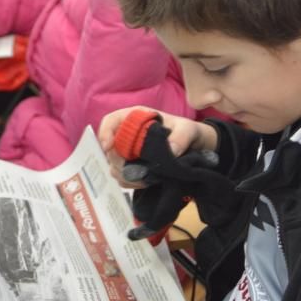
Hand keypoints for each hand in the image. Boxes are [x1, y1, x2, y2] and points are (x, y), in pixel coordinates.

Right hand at [98, 106, 217, 184]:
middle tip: (134, 171)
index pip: (111, 121)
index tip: (108, 146)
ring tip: (144, 179)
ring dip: (124, 174)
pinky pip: (122, 176)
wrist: (194, 147)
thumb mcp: (188, 130)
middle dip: (118, 161)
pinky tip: (144, 182)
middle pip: (110, 147)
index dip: (105, 132)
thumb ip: (181, 137)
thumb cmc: (187, 132)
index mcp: (135, 118)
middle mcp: (128, 134)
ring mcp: (129, 151)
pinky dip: (129, 181)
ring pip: (113, 164)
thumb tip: (170, 151)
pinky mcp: (132, 166)